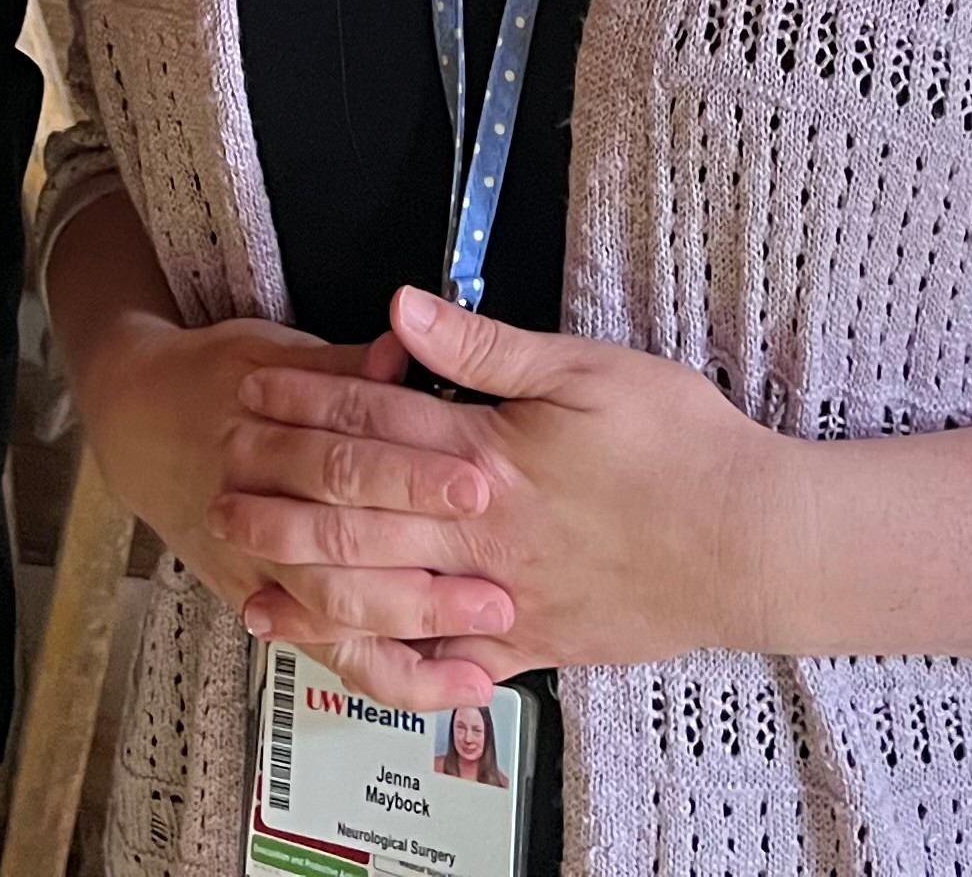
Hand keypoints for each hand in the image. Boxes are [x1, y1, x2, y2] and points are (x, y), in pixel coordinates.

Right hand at [75, 306, 515, 658]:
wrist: (137, 428)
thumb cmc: (215, 379)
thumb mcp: (272, 349)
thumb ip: (342, 365)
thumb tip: (400, 353)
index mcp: (263, 433)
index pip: (344, 457)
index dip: (412, 474)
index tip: (478, 483)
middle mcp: (256, 507)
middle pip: (343, 545)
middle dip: (423, 570)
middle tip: (496, 587)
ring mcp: (257, 565)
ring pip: (333, 611)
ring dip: (411, 630)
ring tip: (482, 643)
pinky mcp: (262, 604)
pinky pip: (326, 652)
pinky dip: (386, 675)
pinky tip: (443, 683)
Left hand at [214, 287, 790, 691]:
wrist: (753, 543)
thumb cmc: (682, 445)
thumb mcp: (588, 369)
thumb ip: (485, 348)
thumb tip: (402, 309)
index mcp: (488, 453)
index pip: (374, 420)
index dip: (306, 401)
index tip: (252, 388)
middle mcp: (480, 533)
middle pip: (356, 512)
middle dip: (281, 497)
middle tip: (218, 486)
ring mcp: (502, 596)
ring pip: (383, 597)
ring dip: (310, 585)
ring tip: (251, 574)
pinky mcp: (533, 645)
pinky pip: (442, 662)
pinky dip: (386, 661)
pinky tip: (346, 658)